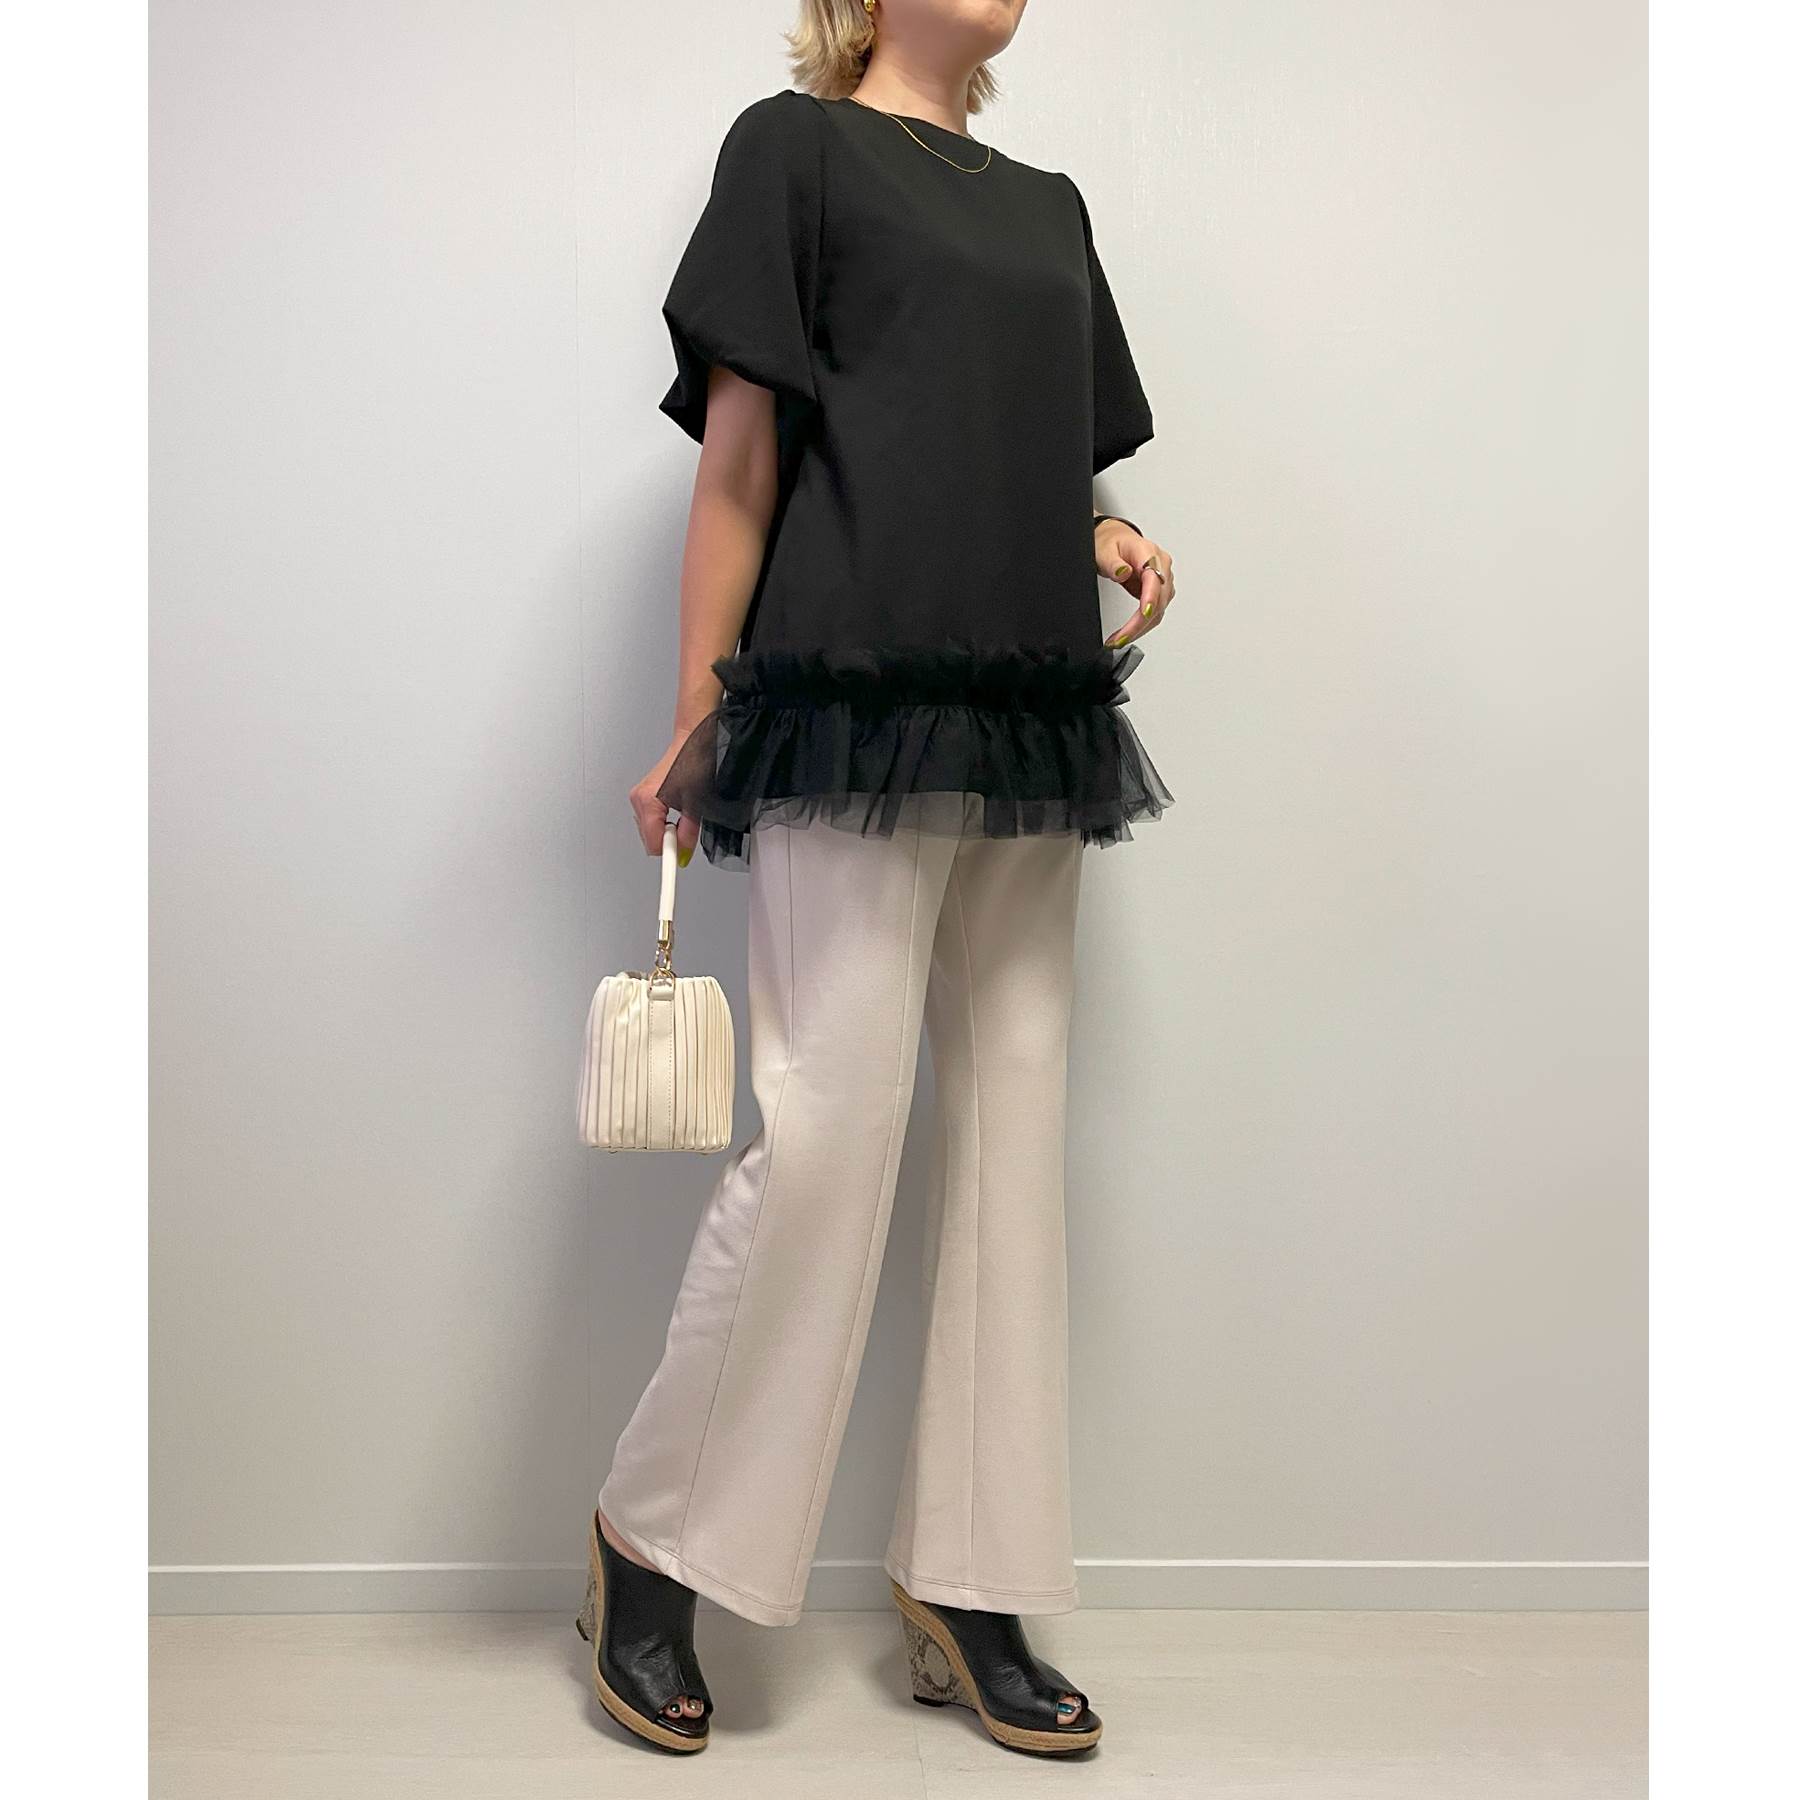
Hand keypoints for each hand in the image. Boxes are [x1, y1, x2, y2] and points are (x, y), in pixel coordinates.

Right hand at [629, 739, 702, 863]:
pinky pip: (651, 820)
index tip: (672, 869)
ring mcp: (638, 797)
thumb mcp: (698, 803)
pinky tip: (676, 810)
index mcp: (649, 801)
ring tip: (685, 813)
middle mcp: (639, 799)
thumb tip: (684, 852)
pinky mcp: (642, 795)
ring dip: (667, 830)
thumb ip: (689, 832)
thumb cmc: (696, 762)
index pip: (653, 844)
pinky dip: (664, 822)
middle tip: (687, 829)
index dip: (666, 856)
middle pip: (650, 840)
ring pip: (650, 831)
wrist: (692, 739)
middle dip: (669, 840)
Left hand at [1094, 518, 1175, 646]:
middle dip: (1139, 623)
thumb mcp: (1104, 550)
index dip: (1150, 598)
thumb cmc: (1111, 543)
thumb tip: (1123, 571)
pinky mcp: (1159, 590)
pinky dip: (1143, 625)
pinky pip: (1156, 611)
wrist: (1116, 540)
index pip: (1154, 579)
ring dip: (1141, 628)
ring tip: (1120, 639)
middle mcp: (1161, 566)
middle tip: (1119, 639)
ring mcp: (1163, 579)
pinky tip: (1129, 633)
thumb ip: (1113, 562)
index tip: (1143, 614)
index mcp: (1149, 553)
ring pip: (1159, 610)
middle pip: (1158, 600)